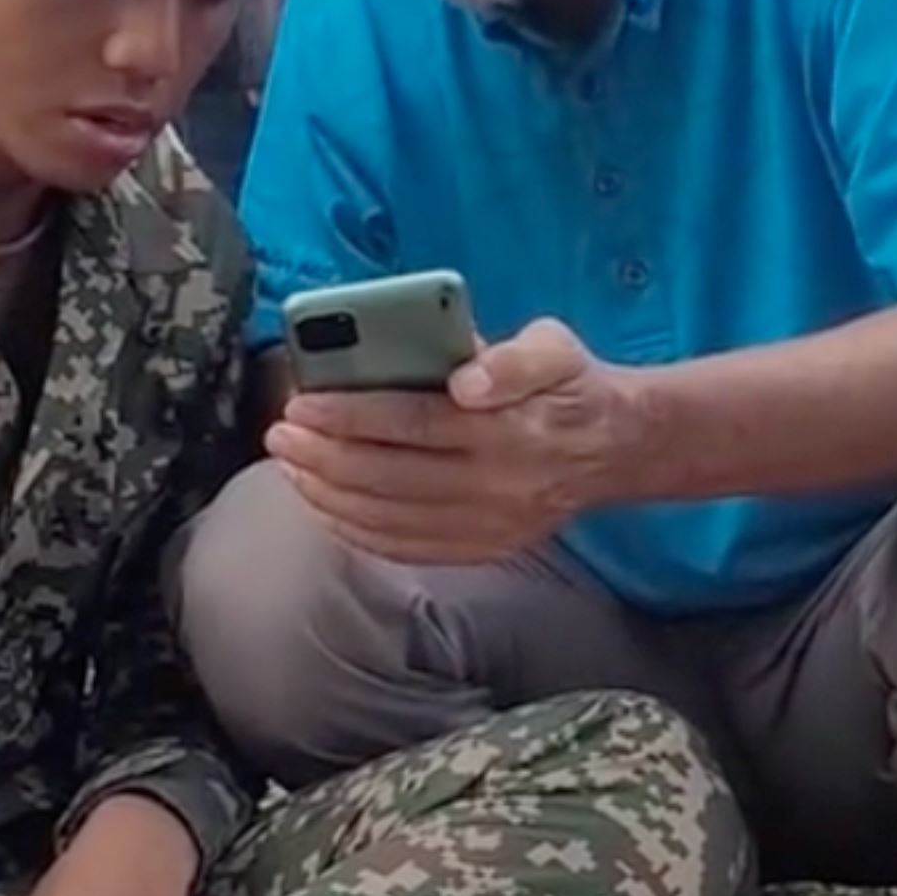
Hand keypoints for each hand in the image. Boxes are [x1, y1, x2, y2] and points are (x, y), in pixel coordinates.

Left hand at [266, 319, 634, 565]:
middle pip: (391, 475)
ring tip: (291, 468)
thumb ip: (512, 358)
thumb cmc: (569, 385)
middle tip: (280, 435)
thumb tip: (465, 379)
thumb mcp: (555, 346)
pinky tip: (326, 509)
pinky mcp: (485, 548)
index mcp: (510, 427)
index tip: (302, 403)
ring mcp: (490, 524)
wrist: (616, 447)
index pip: (414, 422)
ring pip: (391, 518)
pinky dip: (358, 532)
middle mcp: (497, 484)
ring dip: (330, 496)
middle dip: (323, 457)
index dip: (351, 415)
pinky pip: (408, 549)